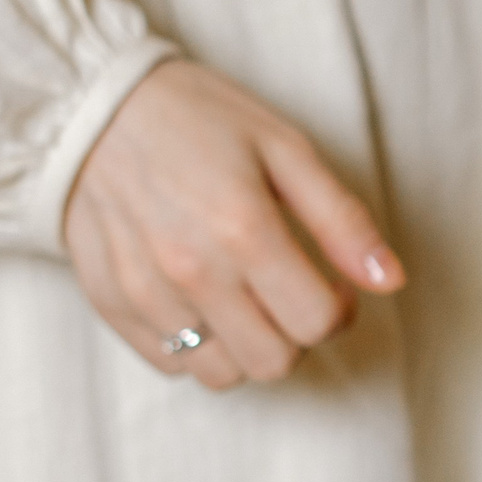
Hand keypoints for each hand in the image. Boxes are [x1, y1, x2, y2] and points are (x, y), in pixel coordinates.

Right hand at [63, 60, 404, 389]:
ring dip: (247, 346)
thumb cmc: (199, 120)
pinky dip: (196, 345)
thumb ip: (342, 221)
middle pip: (274, 361)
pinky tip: (199, 299)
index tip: (330, 282)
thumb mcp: (286, 149)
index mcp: (244, 229)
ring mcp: (145, 293)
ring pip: (223, 374)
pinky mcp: (111, 304)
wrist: (91, 107)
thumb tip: (391, 280)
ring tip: (242, 296)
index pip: (317, 323)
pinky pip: (171, 364)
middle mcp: (191, 271)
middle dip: (296, 333)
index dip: (339, 309)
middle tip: (287, 290)